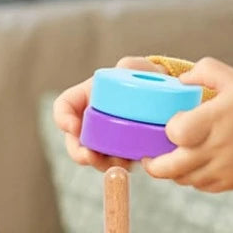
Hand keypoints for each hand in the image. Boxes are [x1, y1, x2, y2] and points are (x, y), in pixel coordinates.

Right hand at [52, 56, 163, 171]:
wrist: (169, 99)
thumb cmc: (149, 79)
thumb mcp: (140, 69)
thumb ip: (132, 65)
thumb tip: (123, 67)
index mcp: (88, 97)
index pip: (64, 106)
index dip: (63, 118)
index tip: (72, 127)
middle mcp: (92, 121)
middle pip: (74, 141)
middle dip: (79, 152)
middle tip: (90, 156)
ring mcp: (106, 139)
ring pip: (95, 157)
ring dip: (101, 163)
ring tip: (116, 163)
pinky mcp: (123, 153)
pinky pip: (116, 164)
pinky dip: (120, 167)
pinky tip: (131, 164)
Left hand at [141, 57, 232, 191]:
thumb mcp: (232, 79)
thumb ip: (203, 71)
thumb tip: (179, 82)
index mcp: (215, 120)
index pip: (177, 132)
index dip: (169, 129)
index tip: (173, 124)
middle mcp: (216, 148)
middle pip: (170, 167)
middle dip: (154, 163)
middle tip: (149, 155)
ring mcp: (221, 168)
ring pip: (182, 178)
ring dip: (173, 170)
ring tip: (174, 156)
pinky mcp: (227, 183)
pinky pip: (199, 185)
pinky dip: (192, 177)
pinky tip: (194, 164)